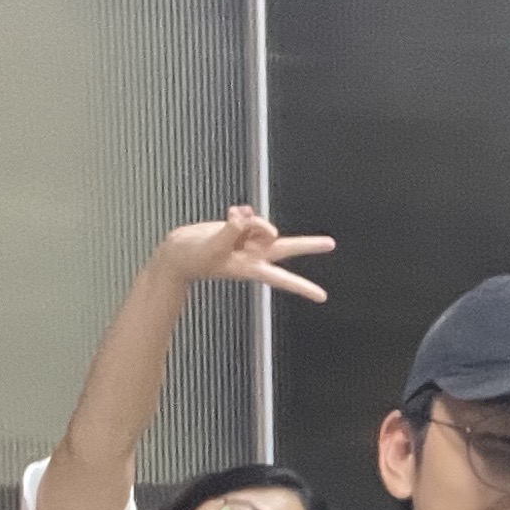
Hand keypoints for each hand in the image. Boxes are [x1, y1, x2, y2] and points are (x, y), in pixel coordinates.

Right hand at [154, 204, 334, 302]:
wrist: (178, 250)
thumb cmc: (193, 258)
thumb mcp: (212, 247)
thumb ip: (232, 232)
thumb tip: (247, 217)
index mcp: (251, 267)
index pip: (282, 278)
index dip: (302, 287)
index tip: (323, 297)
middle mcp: (254, 254)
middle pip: (286, 248)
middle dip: (308, 245)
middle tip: (331, 244)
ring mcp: (248, 241)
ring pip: (261, 223)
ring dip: (250, 218)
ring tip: (231, 220)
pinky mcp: (241, 228)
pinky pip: (248, 214)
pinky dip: (241, 213)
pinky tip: (230, 213)